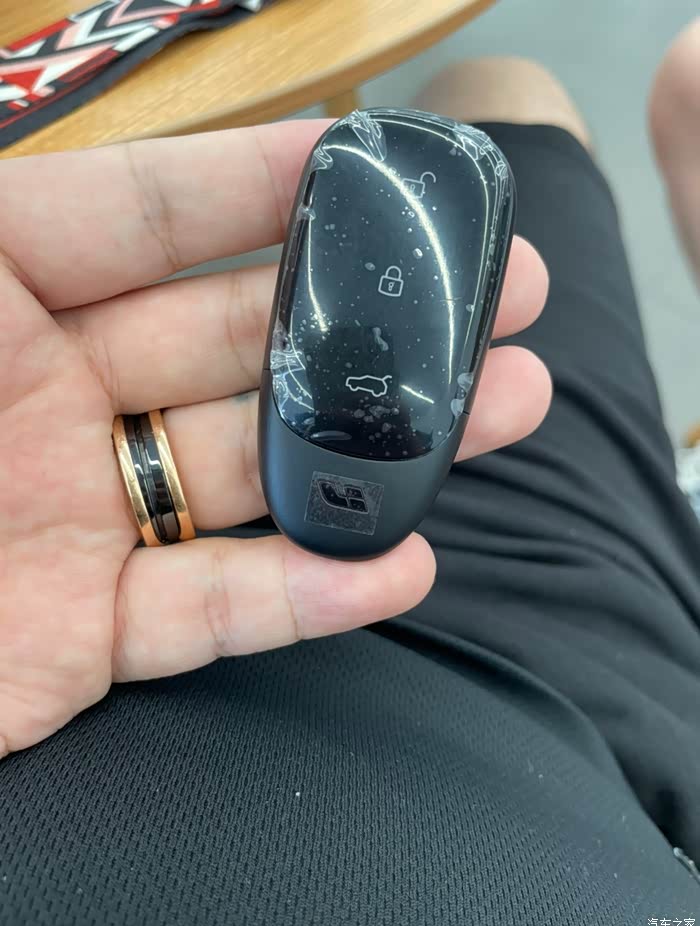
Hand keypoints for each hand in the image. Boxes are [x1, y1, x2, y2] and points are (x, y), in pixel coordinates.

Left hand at [0, 120, 550, 754]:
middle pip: (237, 346)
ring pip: (252, 475)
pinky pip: (212, 612)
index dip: (259, 187)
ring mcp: (72, 518)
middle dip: (368, 320)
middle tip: (490, 297)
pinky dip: (308, 596)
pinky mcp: (80, 638)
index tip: (372, 170)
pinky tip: (400, 567)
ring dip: (378, 452)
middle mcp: (44, 396)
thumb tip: (45, 122)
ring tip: (504, 412)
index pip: (145, 217)